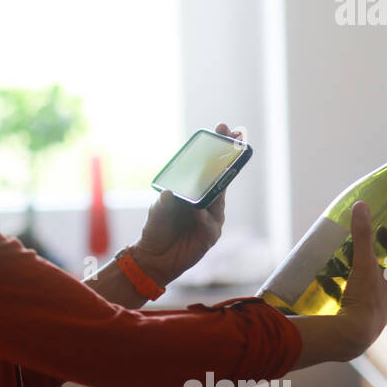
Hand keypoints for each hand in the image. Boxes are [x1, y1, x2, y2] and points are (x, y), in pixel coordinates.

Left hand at [133, 122, 239, 284]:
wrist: (153, 257)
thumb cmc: (157, 229)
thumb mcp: (159, 209)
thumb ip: (165, 202)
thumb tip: (171, 193)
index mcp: (195, 191)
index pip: (210, 167)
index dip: (218, 149)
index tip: (224, 128)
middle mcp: (207, 203)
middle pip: (221, 177)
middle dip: (228, 156)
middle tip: (233, 136)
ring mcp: (211, 218)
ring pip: (219, 199)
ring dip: (217, 184)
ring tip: (214, 171)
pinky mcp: (210, 236)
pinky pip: (210, 224)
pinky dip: (204, 218)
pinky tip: (197, 213)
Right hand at [333, 200, 386, 359]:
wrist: (353, 335)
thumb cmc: (365, 298)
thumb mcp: (363, 263)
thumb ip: (361, 235)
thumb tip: (362, 206)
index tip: (383, 234)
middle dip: (379, 263)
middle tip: (362, 251)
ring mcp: (384, 312)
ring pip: (378, 291)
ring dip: (366, 281)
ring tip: (347, 272)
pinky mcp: (369, 322)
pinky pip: (363, 304)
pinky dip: (354, 296)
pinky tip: (339, 293)